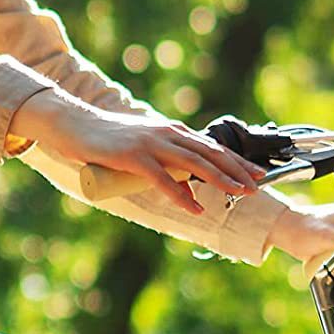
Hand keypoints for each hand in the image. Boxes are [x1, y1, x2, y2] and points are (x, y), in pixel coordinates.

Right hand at [7, 90, 267, 219]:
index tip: (259, 173)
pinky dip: (181, 195)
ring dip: (220, 179)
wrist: (73, 124)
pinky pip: (163, 179)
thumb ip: (165, 164)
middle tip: (260, 185)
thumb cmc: (106, 139)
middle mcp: (166, 133)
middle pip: (210, 153)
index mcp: (171, 131)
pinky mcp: (133, 157)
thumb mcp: (142, 148)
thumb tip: (188, 189)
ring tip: (240, 193)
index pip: (211, 147)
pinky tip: (195, 208)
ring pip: (194, 164)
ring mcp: (151, 144)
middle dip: (238, 169)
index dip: (237, 161)